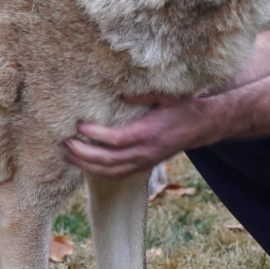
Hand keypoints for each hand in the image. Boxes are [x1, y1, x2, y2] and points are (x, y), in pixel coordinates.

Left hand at [66, 94, 210, 178]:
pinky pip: (119, 174)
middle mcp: (145, 151)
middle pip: (108, 160)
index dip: (95, 134)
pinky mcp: (145, 165)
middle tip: (67, 143)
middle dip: (84, 154)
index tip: (79, 125)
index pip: (116, 139)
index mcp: (149, 132)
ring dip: (88, 166)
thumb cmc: (184, 107)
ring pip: (111, 171)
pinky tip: (87, 165)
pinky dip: (100, 172)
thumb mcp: (167, 95)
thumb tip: (120, 94)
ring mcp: (145, 161)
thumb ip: (144, 94)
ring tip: (70, 156)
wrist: (202, 126)